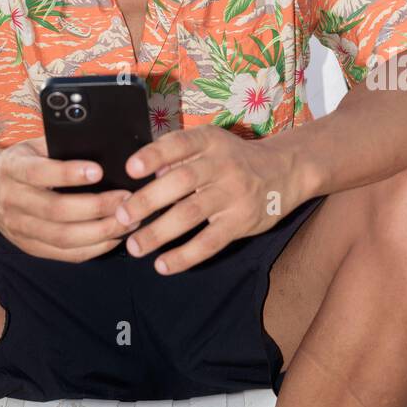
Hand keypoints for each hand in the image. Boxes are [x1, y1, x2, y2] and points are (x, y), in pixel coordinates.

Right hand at [0, 134, 131, 261]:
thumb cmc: (20, 162)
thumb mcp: (31, 145)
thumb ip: (58, 144)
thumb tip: (98, 142)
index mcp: (13, 169)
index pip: (40, 173)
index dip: (69, 173)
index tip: (99, 170)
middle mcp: (13, 200)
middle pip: (56, 210)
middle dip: (96, 207)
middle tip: (126, 199)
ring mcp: (19, 227)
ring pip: (62, 237)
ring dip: (100, 232)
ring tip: (127, 220)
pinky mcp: (28, 246)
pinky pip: (63, 254)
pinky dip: (92, 249)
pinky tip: (113, 238)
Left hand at [114, 126, 304, 273]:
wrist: (285, 170)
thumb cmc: (235, 158)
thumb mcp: (211, 144)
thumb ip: (179, 155)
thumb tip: (147, 173)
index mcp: (209, 141)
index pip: (178, 145)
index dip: (154, 156)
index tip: (130, 170)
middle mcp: (221, 165)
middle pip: (180, 182)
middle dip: (147, 201)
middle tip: (121, 217)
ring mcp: (233, 194)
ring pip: (191, 214)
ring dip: (159, 232)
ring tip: (135, 247)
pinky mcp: (241, 222)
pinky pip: (210, 242)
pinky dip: (185, 255)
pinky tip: (163, 264)